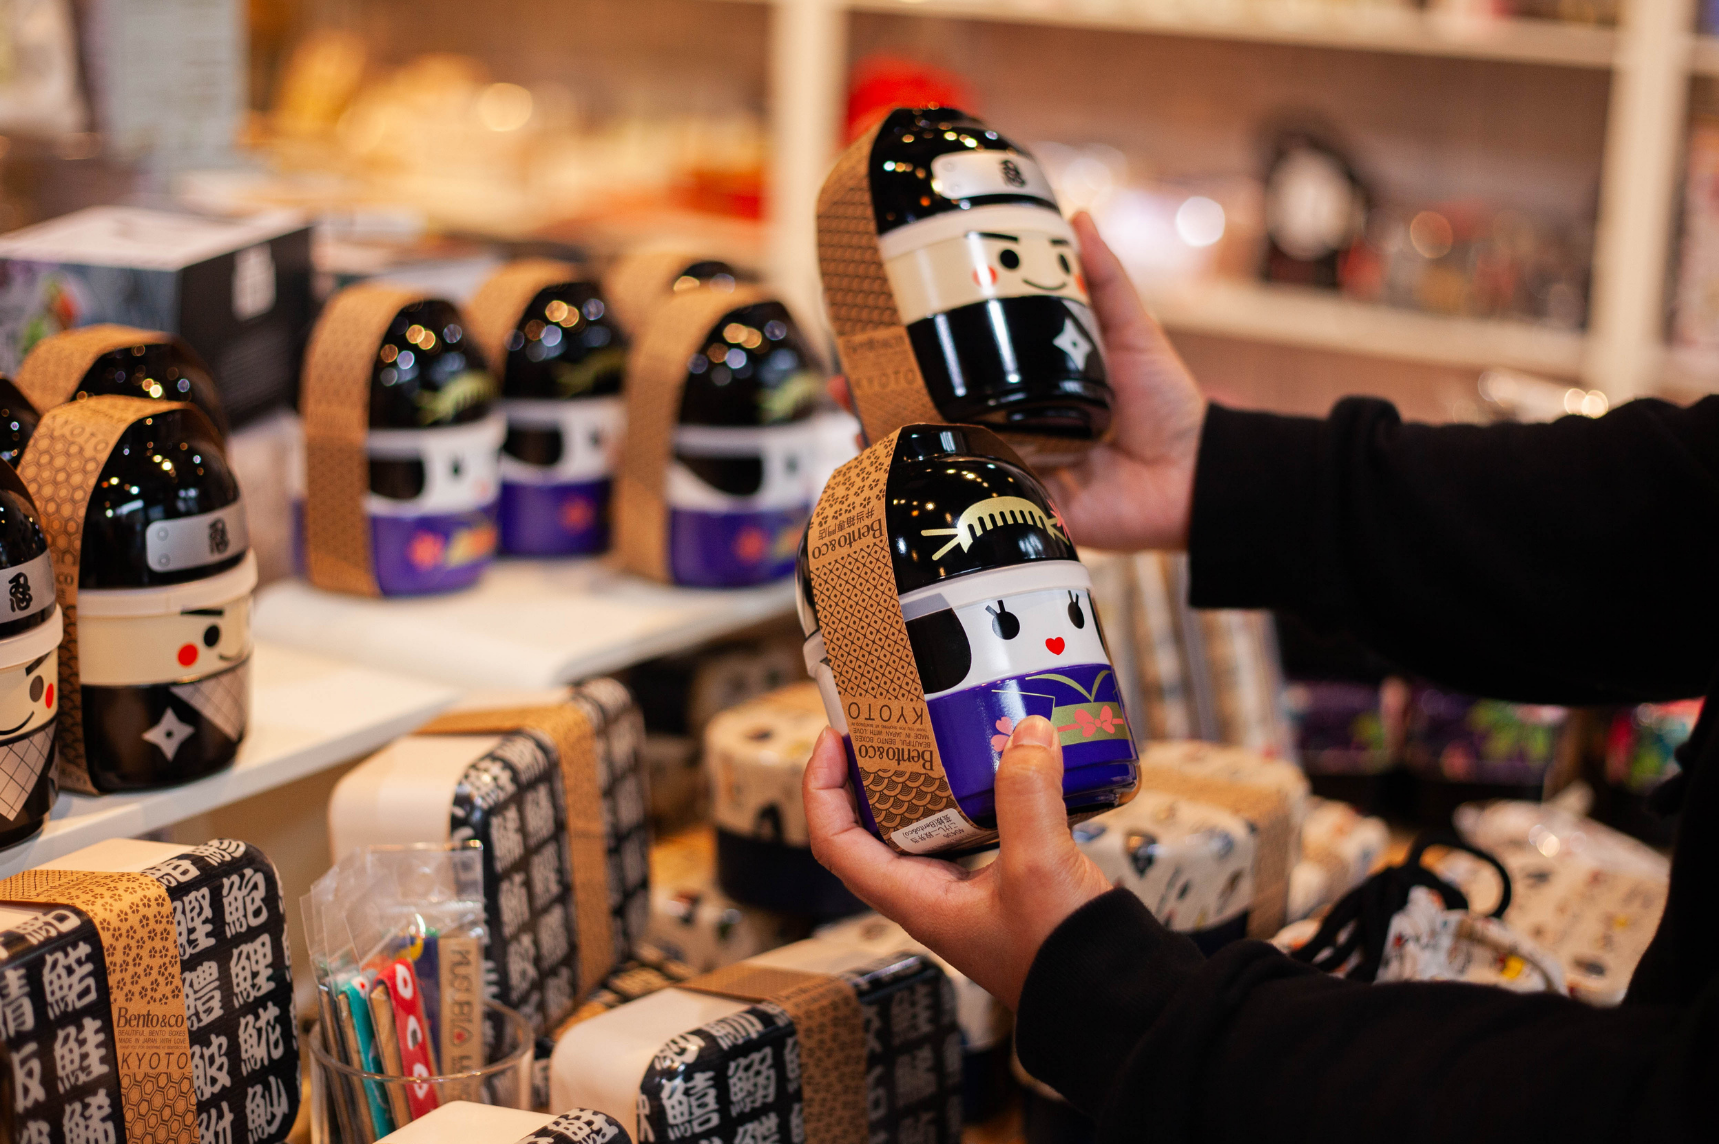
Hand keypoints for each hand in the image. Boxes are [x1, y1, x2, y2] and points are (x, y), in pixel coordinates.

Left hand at [803, 715, 1112, 1008]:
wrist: (1111, 993)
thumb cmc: (1061, 956)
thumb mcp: (1038, 866)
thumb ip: (1028, 795)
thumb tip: (1026, 734)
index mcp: (915, 900)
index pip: (835, 842)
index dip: (822, 788)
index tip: (833, 740)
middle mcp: (930, 894)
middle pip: (870, 827)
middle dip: (869, 774)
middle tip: (882, 727)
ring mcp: (964, 889)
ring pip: (922, 825)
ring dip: (920, 781)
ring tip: (932, 737)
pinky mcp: (1001, 881)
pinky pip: (969, 827)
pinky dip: (971, 792)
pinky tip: (997, 767)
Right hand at [826, 214, 1205, 550]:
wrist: (1198, 476)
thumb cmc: (1169, 406)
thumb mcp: (1133, 334)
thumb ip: (1104, 283)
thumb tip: (1079, 218)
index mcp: (1030, 387)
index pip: (962, 366)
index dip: (917, 354)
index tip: (874, 336)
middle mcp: (1014, 429)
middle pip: (936, 414)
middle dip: (883, 403)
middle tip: (844, 385)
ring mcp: (1016, 471)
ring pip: (944, 459)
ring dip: (896, 450)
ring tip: (855, 434)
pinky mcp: (1027, 510)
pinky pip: (976, 504)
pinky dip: (937, 498)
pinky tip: (899, 485)